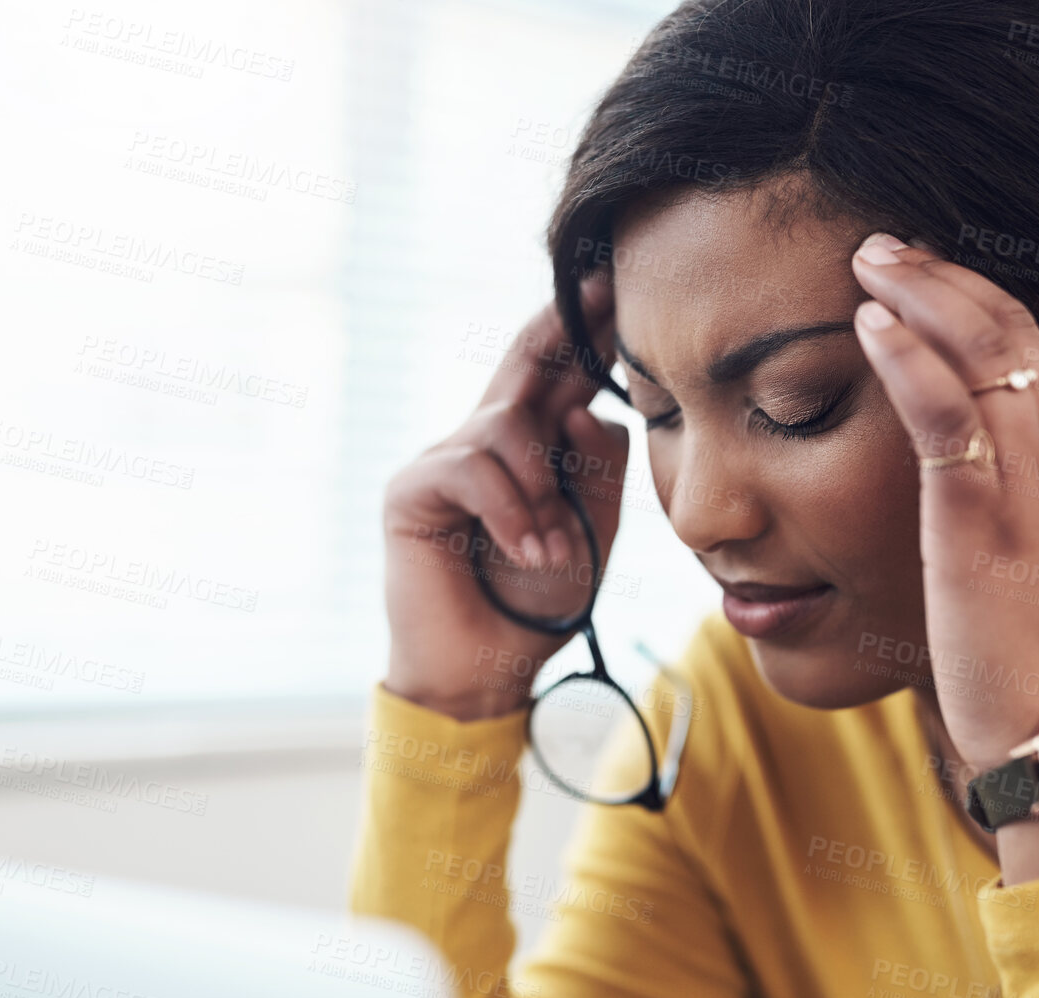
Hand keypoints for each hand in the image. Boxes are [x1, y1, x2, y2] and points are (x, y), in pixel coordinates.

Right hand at [380, 279, 629, 720]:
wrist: (489, 671)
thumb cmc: (539, 603)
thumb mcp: (593, 530)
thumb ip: (598, 467)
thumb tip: (584, 406)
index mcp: (533, 449)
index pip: (562, 373)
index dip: (590, 329)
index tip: (626, 286)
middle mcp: (485, 443)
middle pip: (524, 360)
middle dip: (565, 322)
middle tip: (603, 285)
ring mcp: (444, 461)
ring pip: (506, 424)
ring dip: (542, 492)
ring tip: (552, 550)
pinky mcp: (412, 489)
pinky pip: (474, 468)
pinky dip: (511, 513)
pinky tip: (528, 554)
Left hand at [849, 233, 1038, 774]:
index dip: (982, 296)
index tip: (928, 270)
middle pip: (1012, 330)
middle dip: (944, 277)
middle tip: (883, 245)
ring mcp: (1030, 480)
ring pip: (982, 354)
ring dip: (921, 295)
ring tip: (867, 260)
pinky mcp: (979, 515)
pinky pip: (946, 413)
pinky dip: (908, 358)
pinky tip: (870, 323)